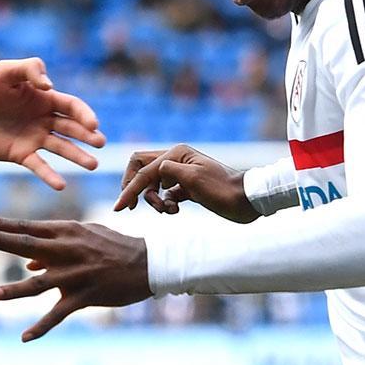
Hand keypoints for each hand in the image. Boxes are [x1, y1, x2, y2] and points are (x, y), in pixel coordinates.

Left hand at [0, 58, 104, 189]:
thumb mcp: (4, 69)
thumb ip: (29, 69)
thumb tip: (50, 87)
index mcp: (43, 98)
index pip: (71, 106)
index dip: (84, 114)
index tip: (93, 125)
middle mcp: (42, 119)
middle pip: (71, 128)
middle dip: (88, 136)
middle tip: (100, 143)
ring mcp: (33, 138)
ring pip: (61, 148)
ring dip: (78, 156)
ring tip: (92, 165)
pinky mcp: (19, 154)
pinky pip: (38, 166)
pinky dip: (50, 175)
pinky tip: (61, 185)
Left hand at [0, 214, 150, 340]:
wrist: (148, 263)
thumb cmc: (114, 247)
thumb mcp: (85, 238)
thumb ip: (54, 248)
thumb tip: (28, 264)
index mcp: (66, 233)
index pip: (27, 227)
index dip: (1, 224)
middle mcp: (67, 251)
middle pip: (27, 246)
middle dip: (0, 240)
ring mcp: (75, 275)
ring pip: (38, 284)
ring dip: (13, 290)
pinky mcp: (84, 296)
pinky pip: (58, 314)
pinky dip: (41, 327)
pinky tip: (24, 337)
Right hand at [113, 144, 256, 221]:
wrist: (245, 201)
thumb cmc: (222, 189)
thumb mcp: (193, 178)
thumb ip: (168, 170)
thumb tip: (154, 171)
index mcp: (175, 154)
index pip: (143, 170)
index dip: (129, 189)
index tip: (119, 208)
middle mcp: (176, 161)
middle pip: (141, 170)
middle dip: (136, 189)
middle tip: (132, 207)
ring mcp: (181, 174)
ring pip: (152, 185)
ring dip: (154, 201)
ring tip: (168, 210)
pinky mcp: (186, 188)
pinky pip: (164, 195)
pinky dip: (164, 204)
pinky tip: (175, 209)